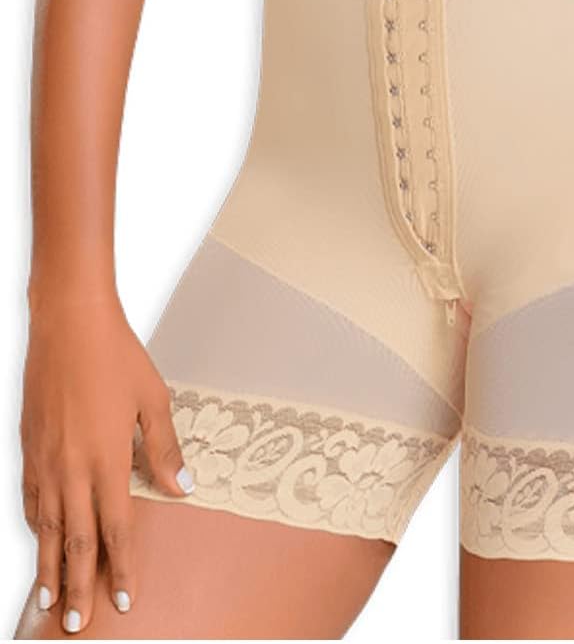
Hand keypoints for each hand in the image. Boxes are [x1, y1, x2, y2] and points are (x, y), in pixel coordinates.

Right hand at [20, 289, 190, 633]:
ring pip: (46, 528)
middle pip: (74, 542)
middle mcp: (72, 468)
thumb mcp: (152, 399)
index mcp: (106, 460)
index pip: (115, 529)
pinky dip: (35, 526)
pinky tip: (40, 539)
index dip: (119, 568)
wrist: (68, 322)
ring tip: (50, 602)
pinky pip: (31, 499)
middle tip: (75, 625)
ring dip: (49, 568)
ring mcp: (45, 460)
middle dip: (78, 587)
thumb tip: (183, 486)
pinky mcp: (29, 447)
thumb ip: (164, 449)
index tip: (123, 599)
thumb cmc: (115, 354)